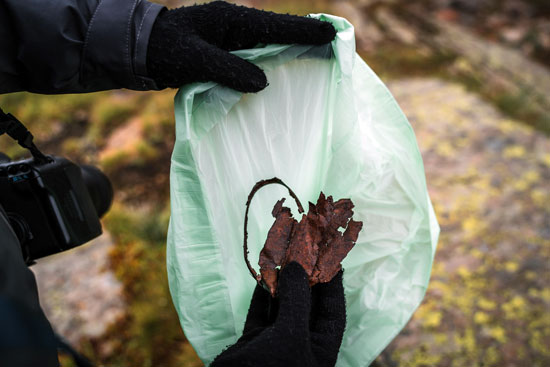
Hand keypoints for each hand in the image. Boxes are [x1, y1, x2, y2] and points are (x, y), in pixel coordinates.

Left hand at [146, 1, 335, 92]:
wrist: (139, 51)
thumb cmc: (165, 50)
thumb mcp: (196, 60)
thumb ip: (229, 70)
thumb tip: (263, 82)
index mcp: (232, 21)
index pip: (276, 25)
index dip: (304, 30)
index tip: (331, 33)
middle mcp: (236, 28)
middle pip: (278, 33)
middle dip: (304, 38)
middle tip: (332, 45)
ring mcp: (231, 41)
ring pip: (268, 47)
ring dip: (291, 52)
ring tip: (316, 58)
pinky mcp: (225, 55)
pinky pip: (255, 59)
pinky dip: (272, 64)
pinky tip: (282, 75)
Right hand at [211, 262, 345, 366]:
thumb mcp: (291, 334)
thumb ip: (296, 300)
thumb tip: (298, 267)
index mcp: (319, 350)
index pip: (333, 313)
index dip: (333, 286)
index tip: (332, 260)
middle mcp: (301, 344)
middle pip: (307, 306)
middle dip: (305, 279)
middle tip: (302, 250)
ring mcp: (276, 342)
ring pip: (282, 306)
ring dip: (281, 283)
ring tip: (281, 256)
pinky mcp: (253, 341)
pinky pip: (260, 312)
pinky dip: (261, 294)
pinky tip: (262, 276)